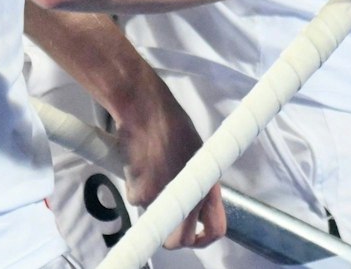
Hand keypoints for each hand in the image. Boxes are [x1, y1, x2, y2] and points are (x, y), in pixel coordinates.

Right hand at [114, 79, 224, 248]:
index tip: (195, 238)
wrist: (147, 111)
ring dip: (150, 201)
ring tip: (149, 170)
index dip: (204, 239)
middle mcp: (189, 197)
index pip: (216, 228)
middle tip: (163, 218)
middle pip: (178, 240)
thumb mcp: (199, 154)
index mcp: (208, 186)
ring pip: (154, 217)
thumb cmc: (172, 125)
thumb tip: (197, 198)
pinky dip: (134, 186)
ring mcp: (164, 198)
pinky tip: (137, 164)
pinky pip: (135, 199)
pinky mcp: (141, 193)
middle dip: (169, 236)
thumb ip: (199, 180)